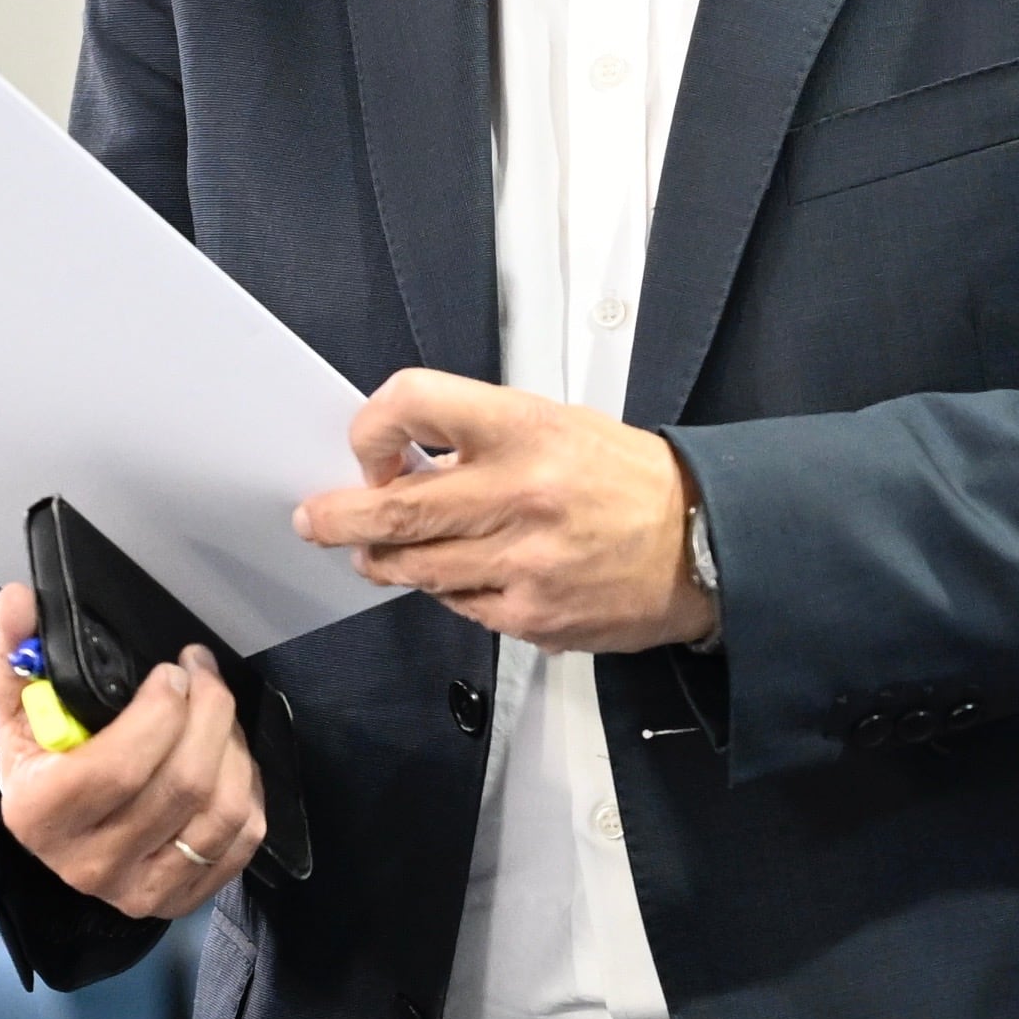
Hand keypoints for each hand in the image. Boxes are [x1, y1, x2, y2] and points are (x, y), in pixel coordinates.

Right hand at [0, 579, 262, 919]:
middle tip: (203, 672)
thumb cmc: (43, 757)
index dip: (161, 712)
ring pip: (220, 810)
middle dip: (208, 711)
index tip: (172, 672)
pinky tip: (227, 754)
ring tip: (216, 709)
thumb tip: (17, 599)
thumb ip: (18, 650)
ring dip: (232, 744)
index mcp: (39, 815)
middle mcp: (87, 865)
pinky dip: (248, 786)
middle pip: (181, 784)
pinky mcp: (181, 899)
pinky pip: (243, 838)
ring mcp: (138, 890)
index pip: (119, 767)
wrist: (57, 829)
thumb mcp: (21, 707)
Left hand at [294, 368, 719, 654]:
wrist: (703, 543)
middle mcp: (520, 494)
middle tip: (315, 521)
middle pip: (393, 510)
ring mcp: (523, 563)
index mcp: (525, 429)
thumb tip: (398, 460)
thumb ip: (478, 436)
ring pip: (415, 569)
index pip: (413, 402)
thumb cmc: (627, 479)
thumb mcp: (556, 423)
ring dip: (385, 561)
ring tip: (379, 554)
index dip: (373, 428)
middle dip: (339, 518)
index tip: (372, 449)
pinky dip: (448, 590)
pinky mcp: (531, 616)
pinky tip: (468, 574)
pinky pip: (459, 605)